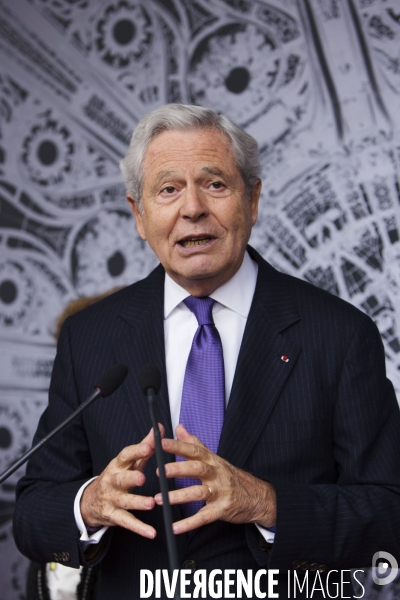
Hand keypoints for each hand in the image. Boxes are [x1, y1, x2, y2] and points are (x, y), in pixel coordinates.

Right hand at [80, 426, 163, 538]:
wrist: (91, 500)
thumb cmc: (117, 476)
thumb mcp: (129, 461)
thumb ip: (145, 445)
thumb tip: (159, 428)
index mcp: (118, 465)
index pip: (126, 455)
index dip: (137, 451)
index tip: (149, 447)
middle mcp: (113, 481)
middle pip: (122, 478)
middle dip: (132, 478)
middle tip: (142, 478)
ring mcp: (112, 499)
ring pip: (125, 501)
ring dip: (138, 502)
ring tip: (151, 503)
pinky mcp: (113, 515)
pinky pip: (126, 522)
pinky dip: (139, 528)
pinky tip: (151, 533)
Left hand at [155, 424, 275, 533]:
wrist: (258, 497)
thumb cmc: (230, 476)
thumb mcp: (214, 458)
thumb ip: (195, 443)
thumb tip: (179, 428)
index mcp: (213, 460)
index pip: (194, 450)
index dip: (178, 446)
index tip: (161, 443)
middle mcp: (217, 474)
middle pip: (197, 468)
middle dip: (179, 469)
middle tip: (160, 471)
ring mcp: (220, 492)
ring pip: (199, 492)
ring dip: (179, 496)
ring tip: (160, 499)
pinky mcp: (222, 510)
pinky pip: (204, 517)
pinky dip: (189, 523)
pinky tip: (175, 527)